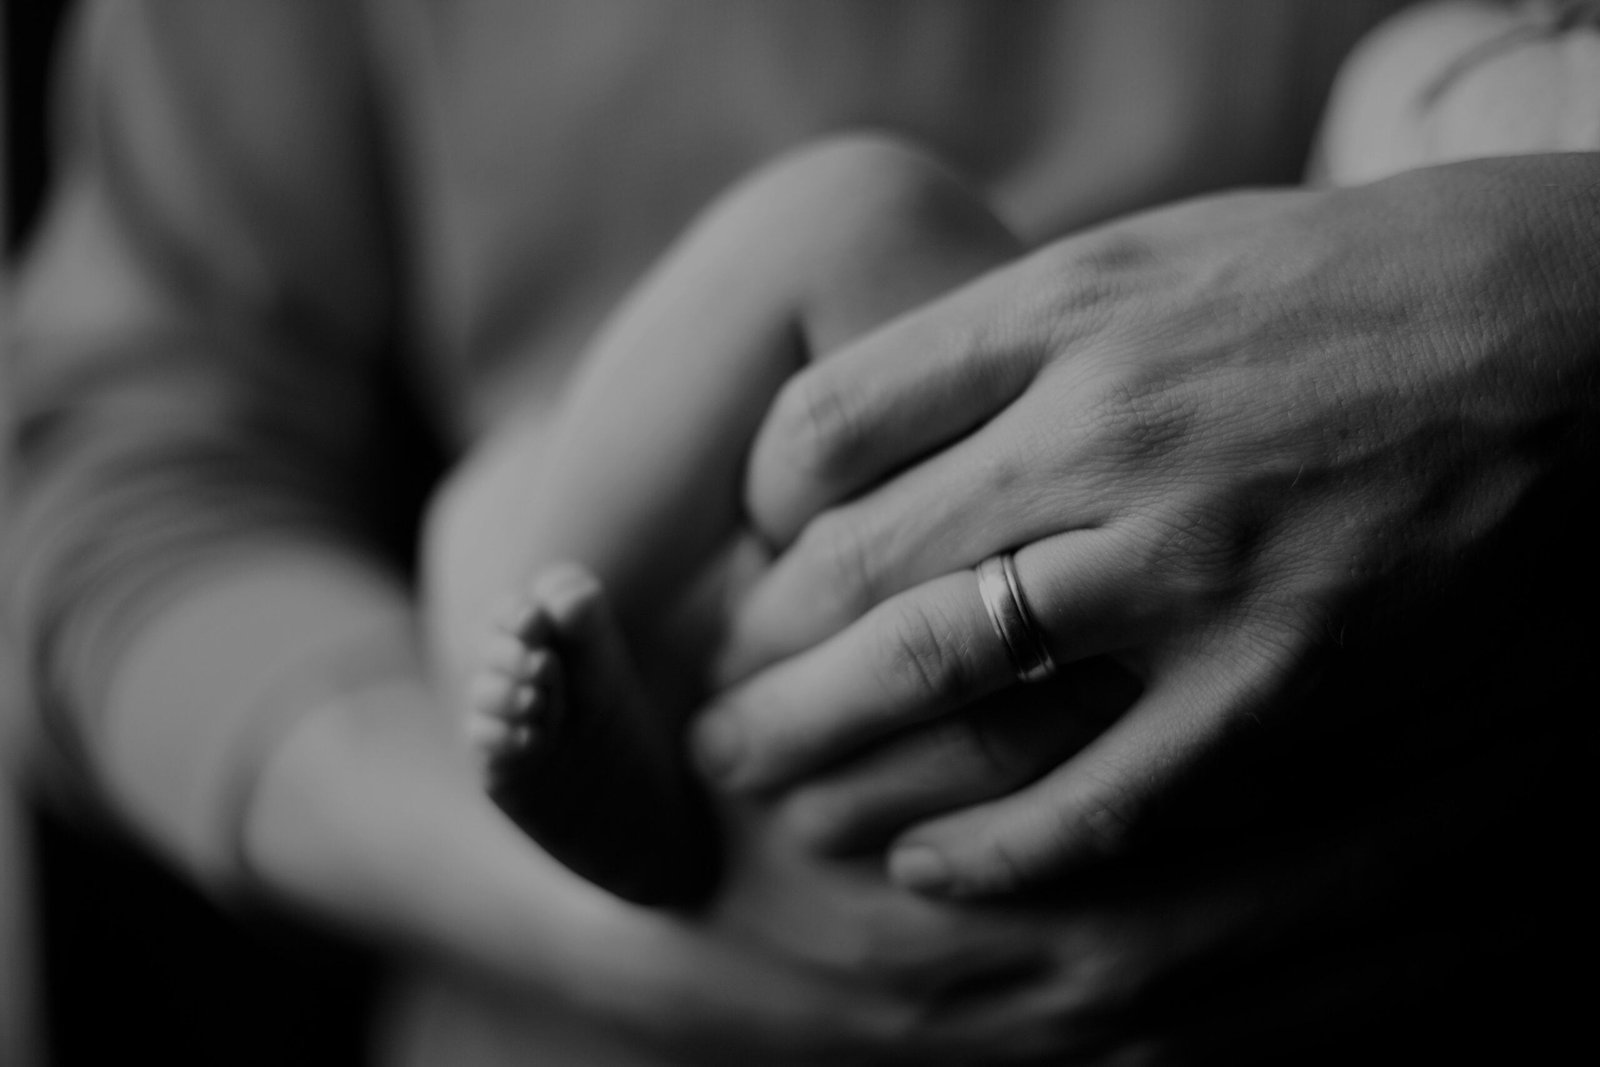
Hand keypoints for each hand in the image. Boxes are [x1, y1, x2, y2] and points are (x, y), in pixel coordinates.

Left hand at [694, 154, 1599, 896]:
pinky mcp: (1276, 674)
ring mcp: (1190, 558)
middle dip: (750, 656)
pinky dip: (991, 846)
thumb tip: (846, 432)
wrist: (1548, 326)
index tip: (756, 559)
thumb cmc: (1319, 288)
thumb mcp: (1140, 257)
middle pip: (850, 565)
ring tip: (758, 790)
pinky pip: (1096, 790)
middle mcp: (1106, 432)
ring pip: (938, 673)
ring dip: (822, 746)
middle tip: (703, 715)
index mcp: (1059, 315)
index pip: (824, 427)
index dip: (759, 510)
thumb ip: (992, 336)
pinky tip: (923, 868)